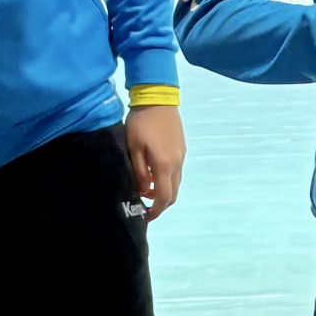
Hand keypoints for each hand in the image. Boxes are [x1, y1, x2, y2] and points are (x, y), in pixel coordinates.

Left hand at [126, 104, 183, 220]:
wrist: (157, 98)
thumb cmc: (141, 123)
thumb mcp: (133, 148)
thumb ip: (139, 172)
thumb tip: (144, 190)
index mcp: (164, 165)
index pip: (164, 197)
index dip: (155, 211)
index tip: (144, 216)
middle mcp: (177, 164)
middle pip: (173, 194)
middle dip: (161, 204)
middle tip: (145, 206)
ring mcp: (181, 156)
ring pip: (176, 183)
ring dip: (164, 191)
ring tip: (146, 188)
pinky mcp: (181, 149)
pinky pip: (177, 172)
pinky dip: (167, 179)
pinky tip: (154, 172)